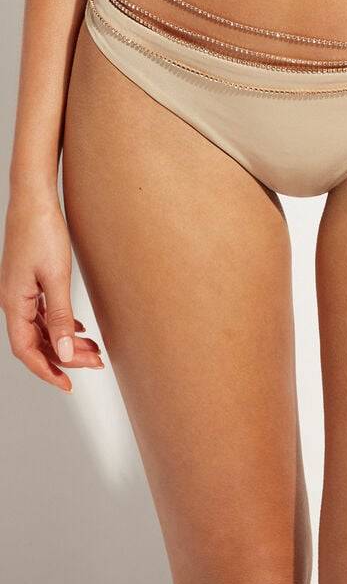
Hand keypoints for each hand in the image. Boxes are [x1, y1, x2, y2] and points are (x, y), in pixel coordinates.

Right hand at [0, 194, 102, 391]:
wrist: (35, 199)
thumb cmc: (42, 231)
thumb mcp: (56, 277)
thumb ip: (60, 316)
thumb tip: (64, 352)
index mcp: (14, 302)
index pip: (27, 350)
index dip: (47, 371)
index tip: (69, 385)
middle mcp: (13, 300)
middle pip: (37, 342)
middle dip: (65, 357)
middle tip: (95, 363)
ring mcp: (20, 291)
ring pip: (42, 327)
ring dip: (65, 340)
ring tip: (93, 348)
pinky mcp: (29, 281)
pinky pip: (42, 312)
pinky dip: (61, 324)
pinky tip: (78, 327)